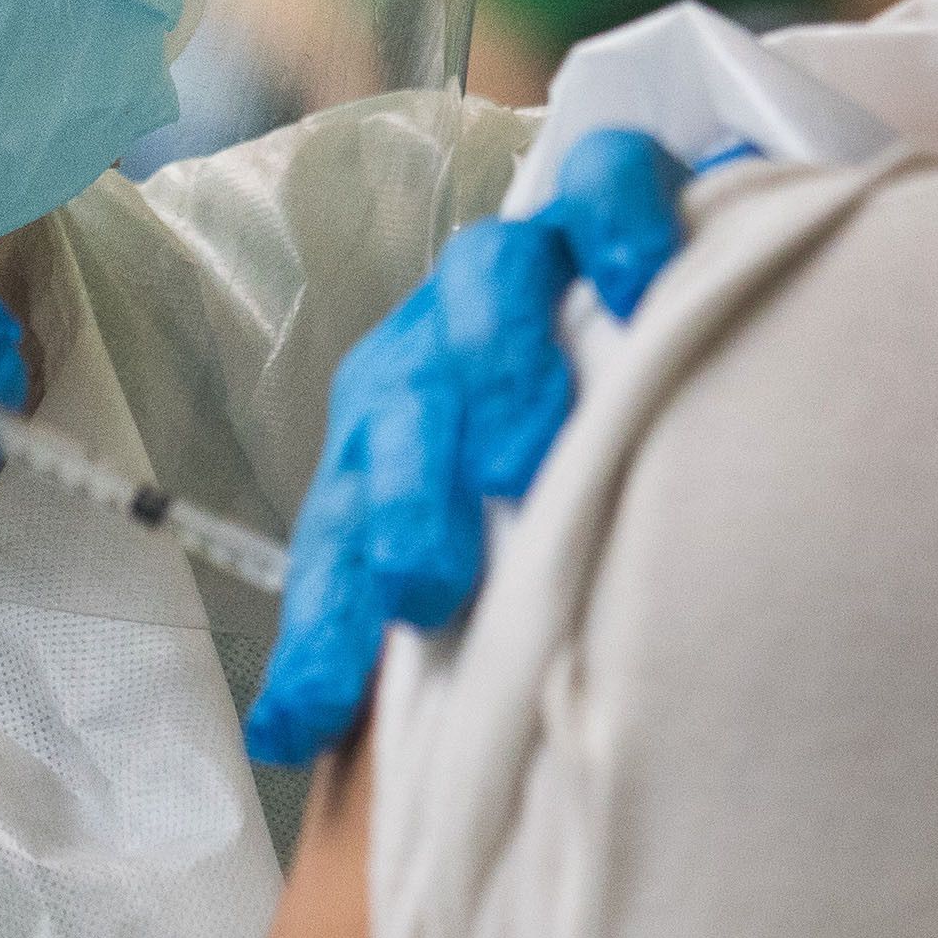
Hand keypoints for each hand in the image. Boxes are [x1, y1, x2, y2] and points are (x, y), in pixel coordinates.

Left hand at [241, 130, 688, 766]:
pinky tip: (640, 290)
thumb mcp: (487, 540)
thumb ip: (415, 632)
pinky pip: (603, 187)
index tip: (304, 724)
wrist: (642, 268)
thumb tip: (295, 750)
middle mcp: (438, 345)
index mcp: (390, 432)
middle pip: (399, 409)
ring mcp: (520, 266)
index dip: (318, 627)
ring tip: (523, 459)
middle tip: (425, 585)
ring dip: (492, 371)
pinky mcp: (609, 202)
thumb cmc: (556, 441)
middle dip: (400, 500)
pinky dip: (617, 227)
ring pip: (482, 289)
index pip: (336, 531)